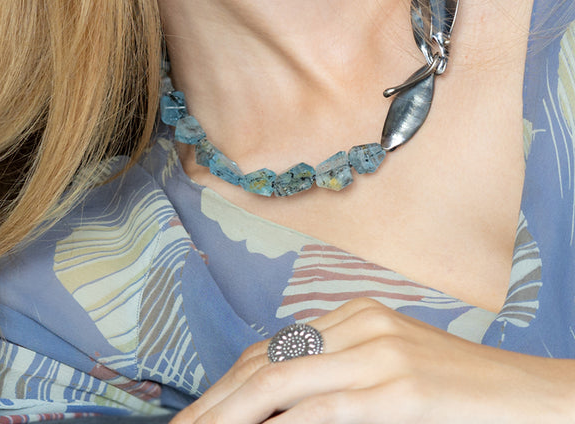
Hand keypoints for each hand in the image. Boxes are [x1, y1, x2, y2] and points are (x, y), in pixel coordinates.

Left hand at [173, 299, 574, 422]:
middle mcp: (359, 325)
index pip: (271, 350)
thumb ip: (338, 385)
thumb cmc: (460, 396)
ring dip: (237, 414)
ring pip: (286, 383)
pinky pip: (329, 409)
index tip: (196, 414)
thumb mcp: (391, 376)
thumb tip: (279, 410)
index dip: (226, 384)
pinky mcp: (403, 390)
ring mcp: (380, 354)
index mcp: (352, 317)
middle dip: (218, 401)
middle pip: (268, 363)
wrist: (534, 396)